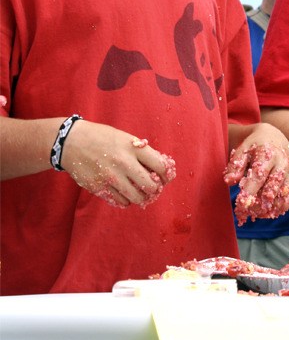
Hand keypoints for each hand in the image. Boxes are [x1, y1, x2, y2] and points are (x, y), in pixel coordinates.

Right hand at [61, 120, 175, 207]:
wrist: (71, 142)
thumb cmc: (102, 138)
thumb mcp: (125, 138)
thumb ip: (141, 152)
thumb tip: (161, 168)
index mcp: (133, 147)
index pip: (160, 166)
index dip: (166, 174)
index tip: (164, 177)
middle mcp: (124, 163)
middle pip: (151, 186)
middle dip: (155, 189)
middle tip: (153, 187)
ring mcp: (111, 177)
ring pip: (137, 198)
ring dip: (142, 197)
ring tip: (141, 193)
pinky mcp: (99, 188)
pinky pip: (120, 202)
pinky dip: (126, 200)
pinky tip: (125, 194)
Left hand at [224, 123, 288, 224]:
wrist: (274, 137)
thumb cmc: (254, 145)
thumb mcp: (242, 149)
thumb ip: (235, 165)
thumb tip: (229, 181)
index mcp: (268, 153)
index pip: (258, 176)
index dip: (249, 193)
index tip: (240, 206)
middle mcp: (283, 162)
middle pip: (272, 189)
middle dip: (260, 204)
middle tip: (248, 212)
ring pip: (283, 196)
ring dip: (270, 209)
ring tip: (258, 214)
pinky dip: (280, 207)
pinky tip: (269, 212)